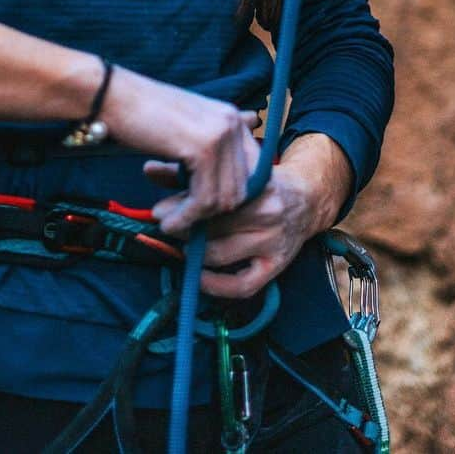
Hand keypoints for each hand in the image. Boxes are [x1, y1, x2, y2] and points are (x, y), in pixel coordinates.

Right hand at [101, 68, 259, 234]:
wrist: (114, 98)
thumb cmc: (143, 115)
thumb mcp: (187, 126)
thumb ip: (214, 139)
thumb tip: (252, 126)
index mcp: (231, 118)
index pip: (251, 173)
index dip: (229, 198)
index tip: (204, 213)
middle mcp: (232, 124)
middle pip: (240, 189)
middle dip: (213, 213)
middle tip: (183, 222)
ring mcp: (221, 135)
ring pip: (223, 199)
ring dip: (196, 219)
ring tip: (170, 225)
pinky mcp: (203, 149)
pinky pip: (204, 199)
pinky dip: (186, 218)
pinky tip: (168, 222)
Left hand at [144, 160, 318, 298]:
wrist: (306, 198)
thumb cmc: (259, 182)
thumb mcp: (232, 169)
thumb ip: (190, 170)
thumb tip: (147, 170)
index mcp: (257, 184)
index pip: (213, 198)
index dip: (182, 206)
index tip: (161, 211)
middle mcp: (268, 214)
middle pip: (214, 227)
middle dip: (185, 229)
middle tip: (167, 229)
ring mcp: (273, 242)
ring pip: (222, 254)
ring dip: (197, 254)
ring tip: (183, 247)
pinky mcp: (276, 266)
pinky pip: (243, 285)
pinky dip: (217, 286)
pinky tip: (200, 277)